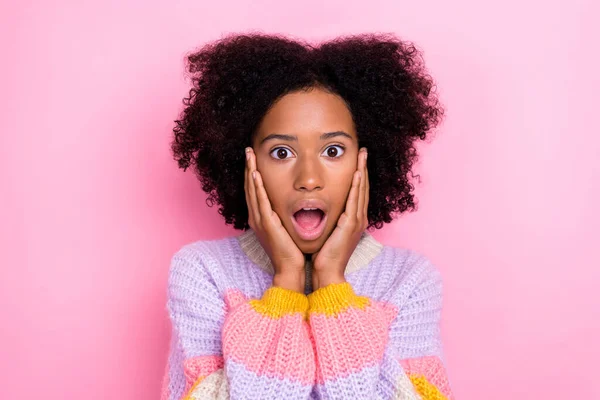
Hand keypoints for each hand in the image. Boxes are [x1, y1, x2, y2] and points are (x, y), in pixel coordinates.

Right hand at [244, 147, 305, 291]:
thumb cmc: (291, 250)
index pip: (255, 190)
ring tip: (249, 155)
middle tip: (248, 150)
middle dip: (249, 167)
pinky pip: (260, 202)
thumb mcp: (286, 228)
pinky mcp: (266, 224)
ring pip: (252, 190)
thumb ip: (284, 214)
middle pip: (250, 187)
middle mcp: (256, 217)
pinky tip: (255, 174)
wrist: (290, 269)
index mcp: (261, 218)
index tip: (254, 158)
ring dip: (250, 171)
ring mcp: (259, 220)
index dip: (253, 173)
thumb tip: (292, 203)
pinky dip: (256, 187)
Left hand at [311, 148, 368, 289]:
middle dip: (363, 169)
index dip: (359, 176)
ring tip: (362, 156)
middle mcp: (358, 219)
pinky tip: (357, 174)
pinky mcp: (351, 225)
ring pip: (362, 191)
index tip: (357, 160)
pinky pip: (355, 201)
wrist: (327, 273)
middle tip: (364, 151)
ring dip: (362, 172)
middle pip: (363, 188)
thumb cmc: (324, 256)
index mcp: (353, 220)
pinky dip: (357, 187)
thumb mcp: (328, 233)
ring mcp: (357, 222)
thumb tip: (320, 210)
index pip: (358, 193)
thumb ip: (328, 220)